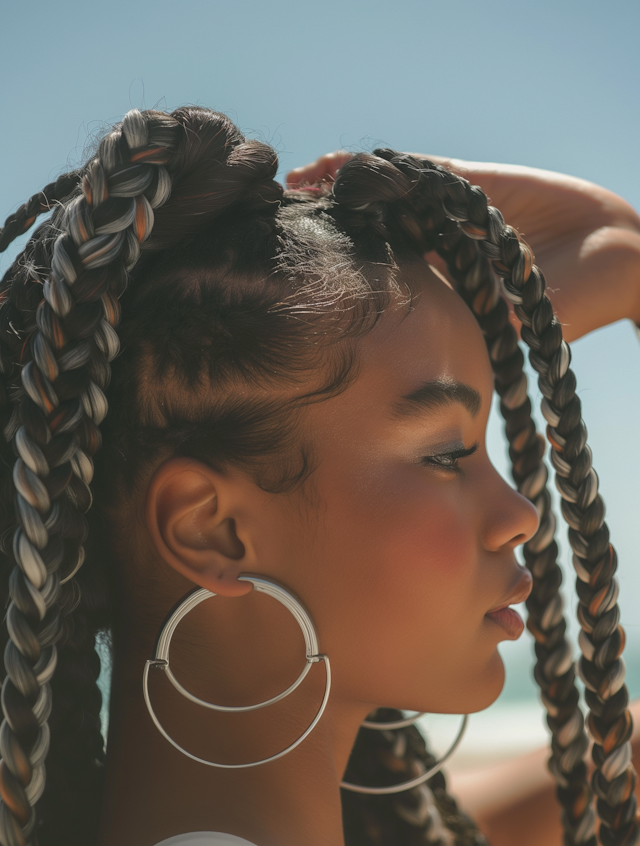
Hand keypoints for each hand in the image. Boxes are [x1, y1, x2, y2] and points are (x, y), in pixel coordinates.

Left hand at [288, 152, 639, 341]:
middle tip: (272, 236)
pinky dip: (364, 168)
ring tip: (287, 195)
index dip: (333, 281)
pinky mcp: (457, 184)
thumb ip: (471, 325)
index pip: (370, 288)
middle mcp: (428, 258)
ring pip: (375, 205)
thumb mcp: (510, 326)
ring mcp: (438, 219)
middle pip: (362, 244)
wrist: (608, 252)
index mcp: (432, 298)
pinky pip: (404, 172)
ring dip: (331, 199)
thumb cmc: (567, 303)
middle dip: (322, 239)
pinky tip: (322, 165)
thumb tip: (424, 345)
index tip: (292, 280)